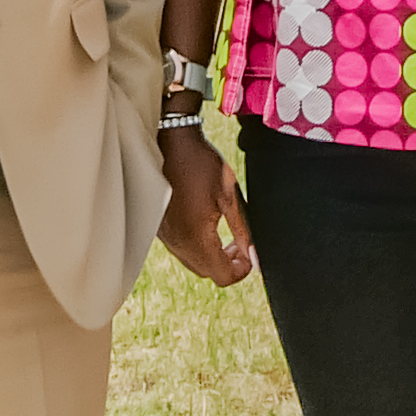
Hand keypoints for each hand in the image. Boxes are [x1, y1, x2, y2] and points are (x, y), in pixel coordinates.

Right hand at [160, 123, 254, 285]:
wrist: (170, 140)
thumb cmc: (201, 163)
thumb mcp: (229, 195)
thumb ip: (243, 231)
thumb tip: (254, 256)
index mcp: (196, 237)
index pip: (223, 275)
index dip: (242, 270)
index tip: (250, 254)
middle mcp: (177, 242)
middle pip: (207, 273)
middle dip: (227, 264)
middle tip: (240, 244)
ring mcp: (165, 236)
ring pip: (193, 262)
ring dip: (211, 256)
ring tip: (224, 234)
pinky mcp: (160, 227)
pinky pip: (181, 249)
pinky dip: (197, 246)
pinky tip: (205, 225)